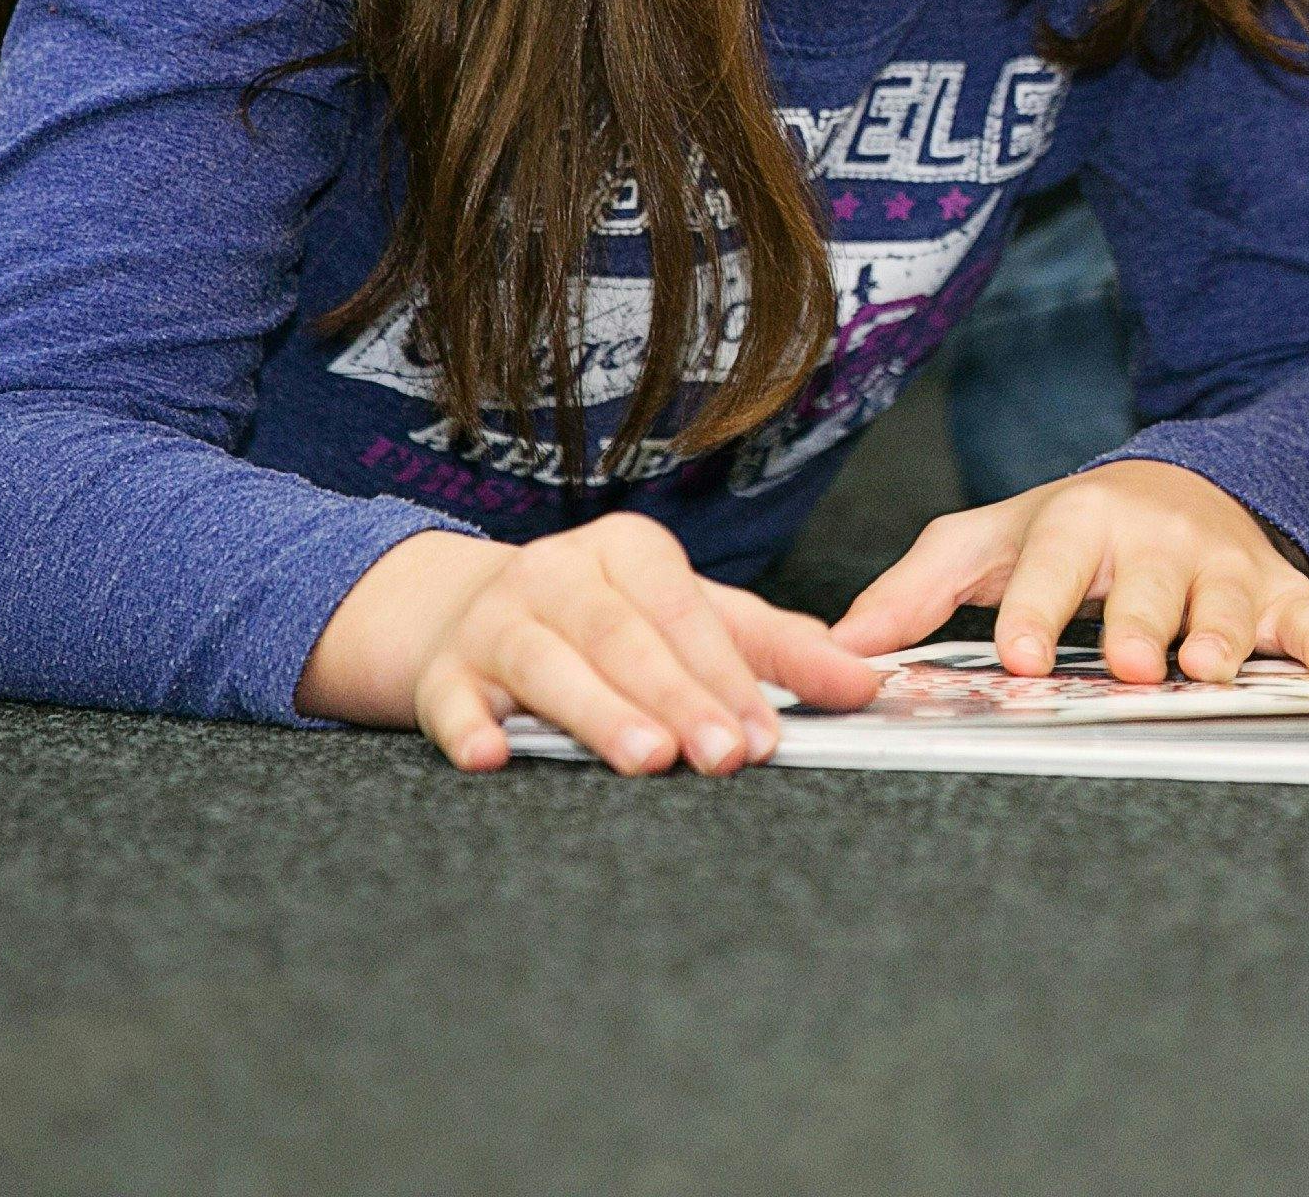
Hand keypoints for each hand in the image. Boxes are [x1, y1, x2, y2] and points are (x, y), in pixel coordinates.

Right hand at [305, 519, 882, 774]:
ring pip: (548, 665)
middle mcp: (559, 573)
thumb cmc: (607, 623)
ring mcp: (495, 620)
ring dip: (597, 713)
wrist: (471, 617)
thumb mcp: (692, 619)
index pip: (686, 614)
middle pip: (622, 638)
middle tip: (720, 756)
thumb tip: (867, 682)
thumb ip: (777, 649)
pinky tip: (491, 756)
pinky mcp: (441, 672)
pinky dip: (468, 727)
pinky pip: (452, 700)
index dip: (727, 676)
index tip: (764, 736)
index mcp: (629, 551)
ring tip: (645, 759)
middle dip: (677, 700)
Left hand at [829, 458, 1308, 683]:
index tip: (1019, 657)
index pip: (1051, 562)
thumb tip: (841, 642)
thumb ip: (919, 589)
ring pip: (1228, 603)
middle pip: (1149, 584)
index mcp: (1078, 521)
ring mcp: (1223, 564)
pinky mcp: (1279, 589)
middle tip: (1132, 664)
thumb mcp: (993, 542)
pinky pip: (1307, 614)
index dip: (1036, 608)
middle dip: (1141, 623)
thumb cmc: (1075, 532)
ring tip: (1209, 670)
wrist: (1182, 488)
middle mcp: (1156, 538)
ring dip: (1225, 635)